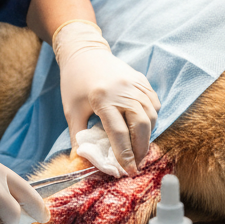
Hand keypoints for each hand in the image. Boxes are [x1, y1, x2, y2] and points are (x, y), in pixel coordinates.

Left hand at [52, 21, 160, 174]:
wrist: (84, 52)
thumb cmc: (74, 83)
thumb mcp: (71, 111)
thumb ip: (77, 137)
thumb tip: (81, 162)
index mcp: (102, 98)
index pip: (118, 133)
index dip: (125, 155)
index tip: (128, 171)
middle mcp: (122, 90)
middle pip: (141, 125)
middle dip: (141, 149)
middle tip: (136, 163)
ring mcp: (135, 84)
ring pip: (151, 115)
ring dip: (147, 135)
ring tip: (139, 149)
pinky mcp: (141, 80)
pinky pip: (153, 103)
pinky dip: (151, 118)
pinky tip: (142, 127)